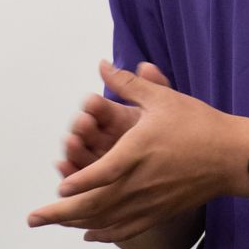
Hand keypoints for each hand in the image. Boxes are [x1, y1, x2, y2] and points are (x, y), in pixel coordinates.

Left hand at [28, 60, 248, 242]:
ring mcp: (149, 201)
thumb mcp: (163, 98)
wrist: (233, 156)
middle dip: (58, 213)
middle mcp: (140, 182)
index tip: (61, 184)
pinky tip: (90, 234)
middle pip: (93, 205)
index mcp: (138, 152)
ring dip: (75, 224)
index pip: (99, 174)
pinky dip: (104, 234)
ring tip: (53, 223)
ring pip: (105, 220)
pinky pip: (126, 229)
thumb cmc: (199, 124)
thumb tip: (103, 65)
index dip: (77, 182)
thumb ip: (129, 84)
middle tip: (33, 218)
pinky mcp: (159, 211)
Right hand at [54, 62, 170, 178]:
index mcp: (117, 118)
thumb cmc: (174, 134)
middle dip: (83, 126)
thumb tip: (145, 65)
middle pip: (87, 130)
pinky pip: (80, 177)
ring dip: (74, 147)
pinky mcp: (95, 183)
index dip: (95, 105)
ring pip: (81, 153)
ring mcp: (99, 160)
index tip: (93, 102)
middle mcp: (105, 138)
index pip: (99, 108)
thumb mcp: (165, 110)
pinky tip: (64, 166)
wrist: (185, 168)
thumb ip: (155, 88)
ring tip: (73, 142)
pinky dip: (70, 171)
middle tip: (84, 122)